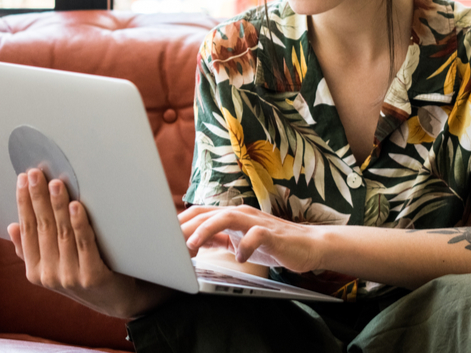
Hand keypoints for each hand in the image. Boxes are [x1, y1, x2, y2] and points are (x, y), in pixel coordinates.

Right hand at [7, 168, 145, 317]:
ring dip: (58, 206)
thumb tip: (12, 226)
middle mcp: (49, 275)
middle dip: (38, 197)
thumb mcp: (53, 266)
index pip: (26, 229)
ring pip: (62, 232)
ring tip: (57, 183)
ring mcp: (70, 277)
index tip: (22, 178)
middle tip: (36, 173)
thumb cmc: (83, 275)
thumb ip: (31, 250)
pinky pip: (84, 244)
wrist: (116, 301)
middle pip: (43, 227)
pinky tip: (75, 206)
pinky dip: (79, 223)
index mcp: (34, 271)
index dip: (23, 203)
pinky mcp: (92, 277)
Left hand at [179, 205, 324, 273]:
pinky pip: (256, 236)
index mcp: (231, 216)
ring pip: (227, 217)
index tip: (163, 236)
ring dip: (206, 230)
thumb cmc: (272, 243)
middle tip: (169, 243)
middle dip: (186, 227)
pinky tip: (240, 258)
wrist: (307, 245)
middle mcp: (242, 214)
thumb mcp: (238, 240)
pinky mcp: (272, 234)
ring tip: (192, 246)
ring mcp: (257, 222)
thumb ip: (218, 238)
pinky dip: (245, 246)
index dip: (180, 222)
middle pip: (208, 213)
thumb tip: (192, 241)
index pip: (199, 212)